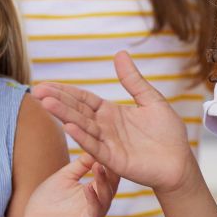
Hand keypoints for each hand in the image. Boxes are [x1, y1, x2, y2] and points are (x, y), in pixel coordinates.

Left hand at [20, 153, 119, 216]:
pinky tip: (88, 187)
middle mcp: (98, 204)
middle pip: (111, 186)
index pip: (108, 176)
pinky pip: (94, 212)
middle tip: (110, 154)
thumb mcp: (65, 177)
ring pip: (105, 199)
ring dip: (103, 182)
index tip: (109, 146)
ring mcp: (93, 216)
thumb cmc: (46, 200)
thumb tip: (94, 148)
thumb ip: (80, 165)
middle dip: (110, 171)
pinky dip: (93, 199)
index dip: (109, 162)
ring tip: (99, 167)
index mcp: (94, 192)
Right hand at [33, 51, 196, 192]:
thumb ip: (133, 80)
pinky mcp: (114, 160)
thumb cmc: (168, 133)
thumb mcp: (151, 100)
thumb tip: (119, 53)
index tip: (45, 84)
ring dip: (65, 116)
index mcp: (111, 113)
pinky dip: (83, 137)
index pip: (84, 99)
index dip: (65, 91)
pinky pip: (96, 147)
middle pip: (78, 111)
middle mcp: (105, 127)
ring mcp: (108, 144)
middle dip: (58, 101)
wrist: (180, 162)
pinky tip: (69, 127)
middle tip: (37, 91)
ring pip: (82, 127)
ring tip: (46, 103)